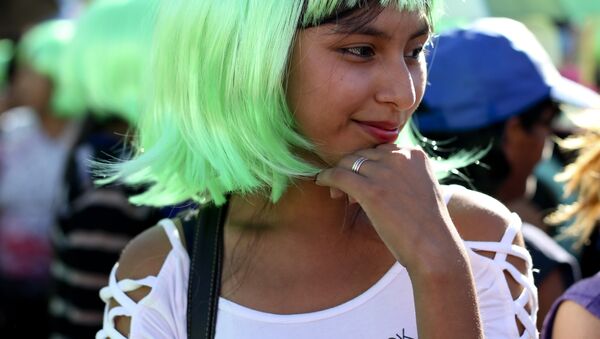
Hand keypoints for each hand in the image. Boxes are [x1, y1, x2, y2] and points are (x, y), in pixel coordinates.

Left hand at [315, 144, 463, 270]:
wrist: (434, 247)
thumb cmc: (426, 226)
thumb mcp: (420, 189)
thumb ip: (401, 175)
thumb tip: (368, 176)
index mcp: (415, 154)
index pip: (380, 150)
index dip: (367, 164)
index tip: (363, 180)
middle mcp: (400, 157)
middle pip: (362, 154)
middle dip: (352, 169)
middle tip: (346, 190)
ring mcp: (385, 172)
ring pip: (348, 162)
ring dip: (339, 175)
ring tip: (338, 195)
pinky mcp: (371, 190)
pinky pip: (339, 175)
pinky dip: (327, 177)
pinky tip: (321, 182)